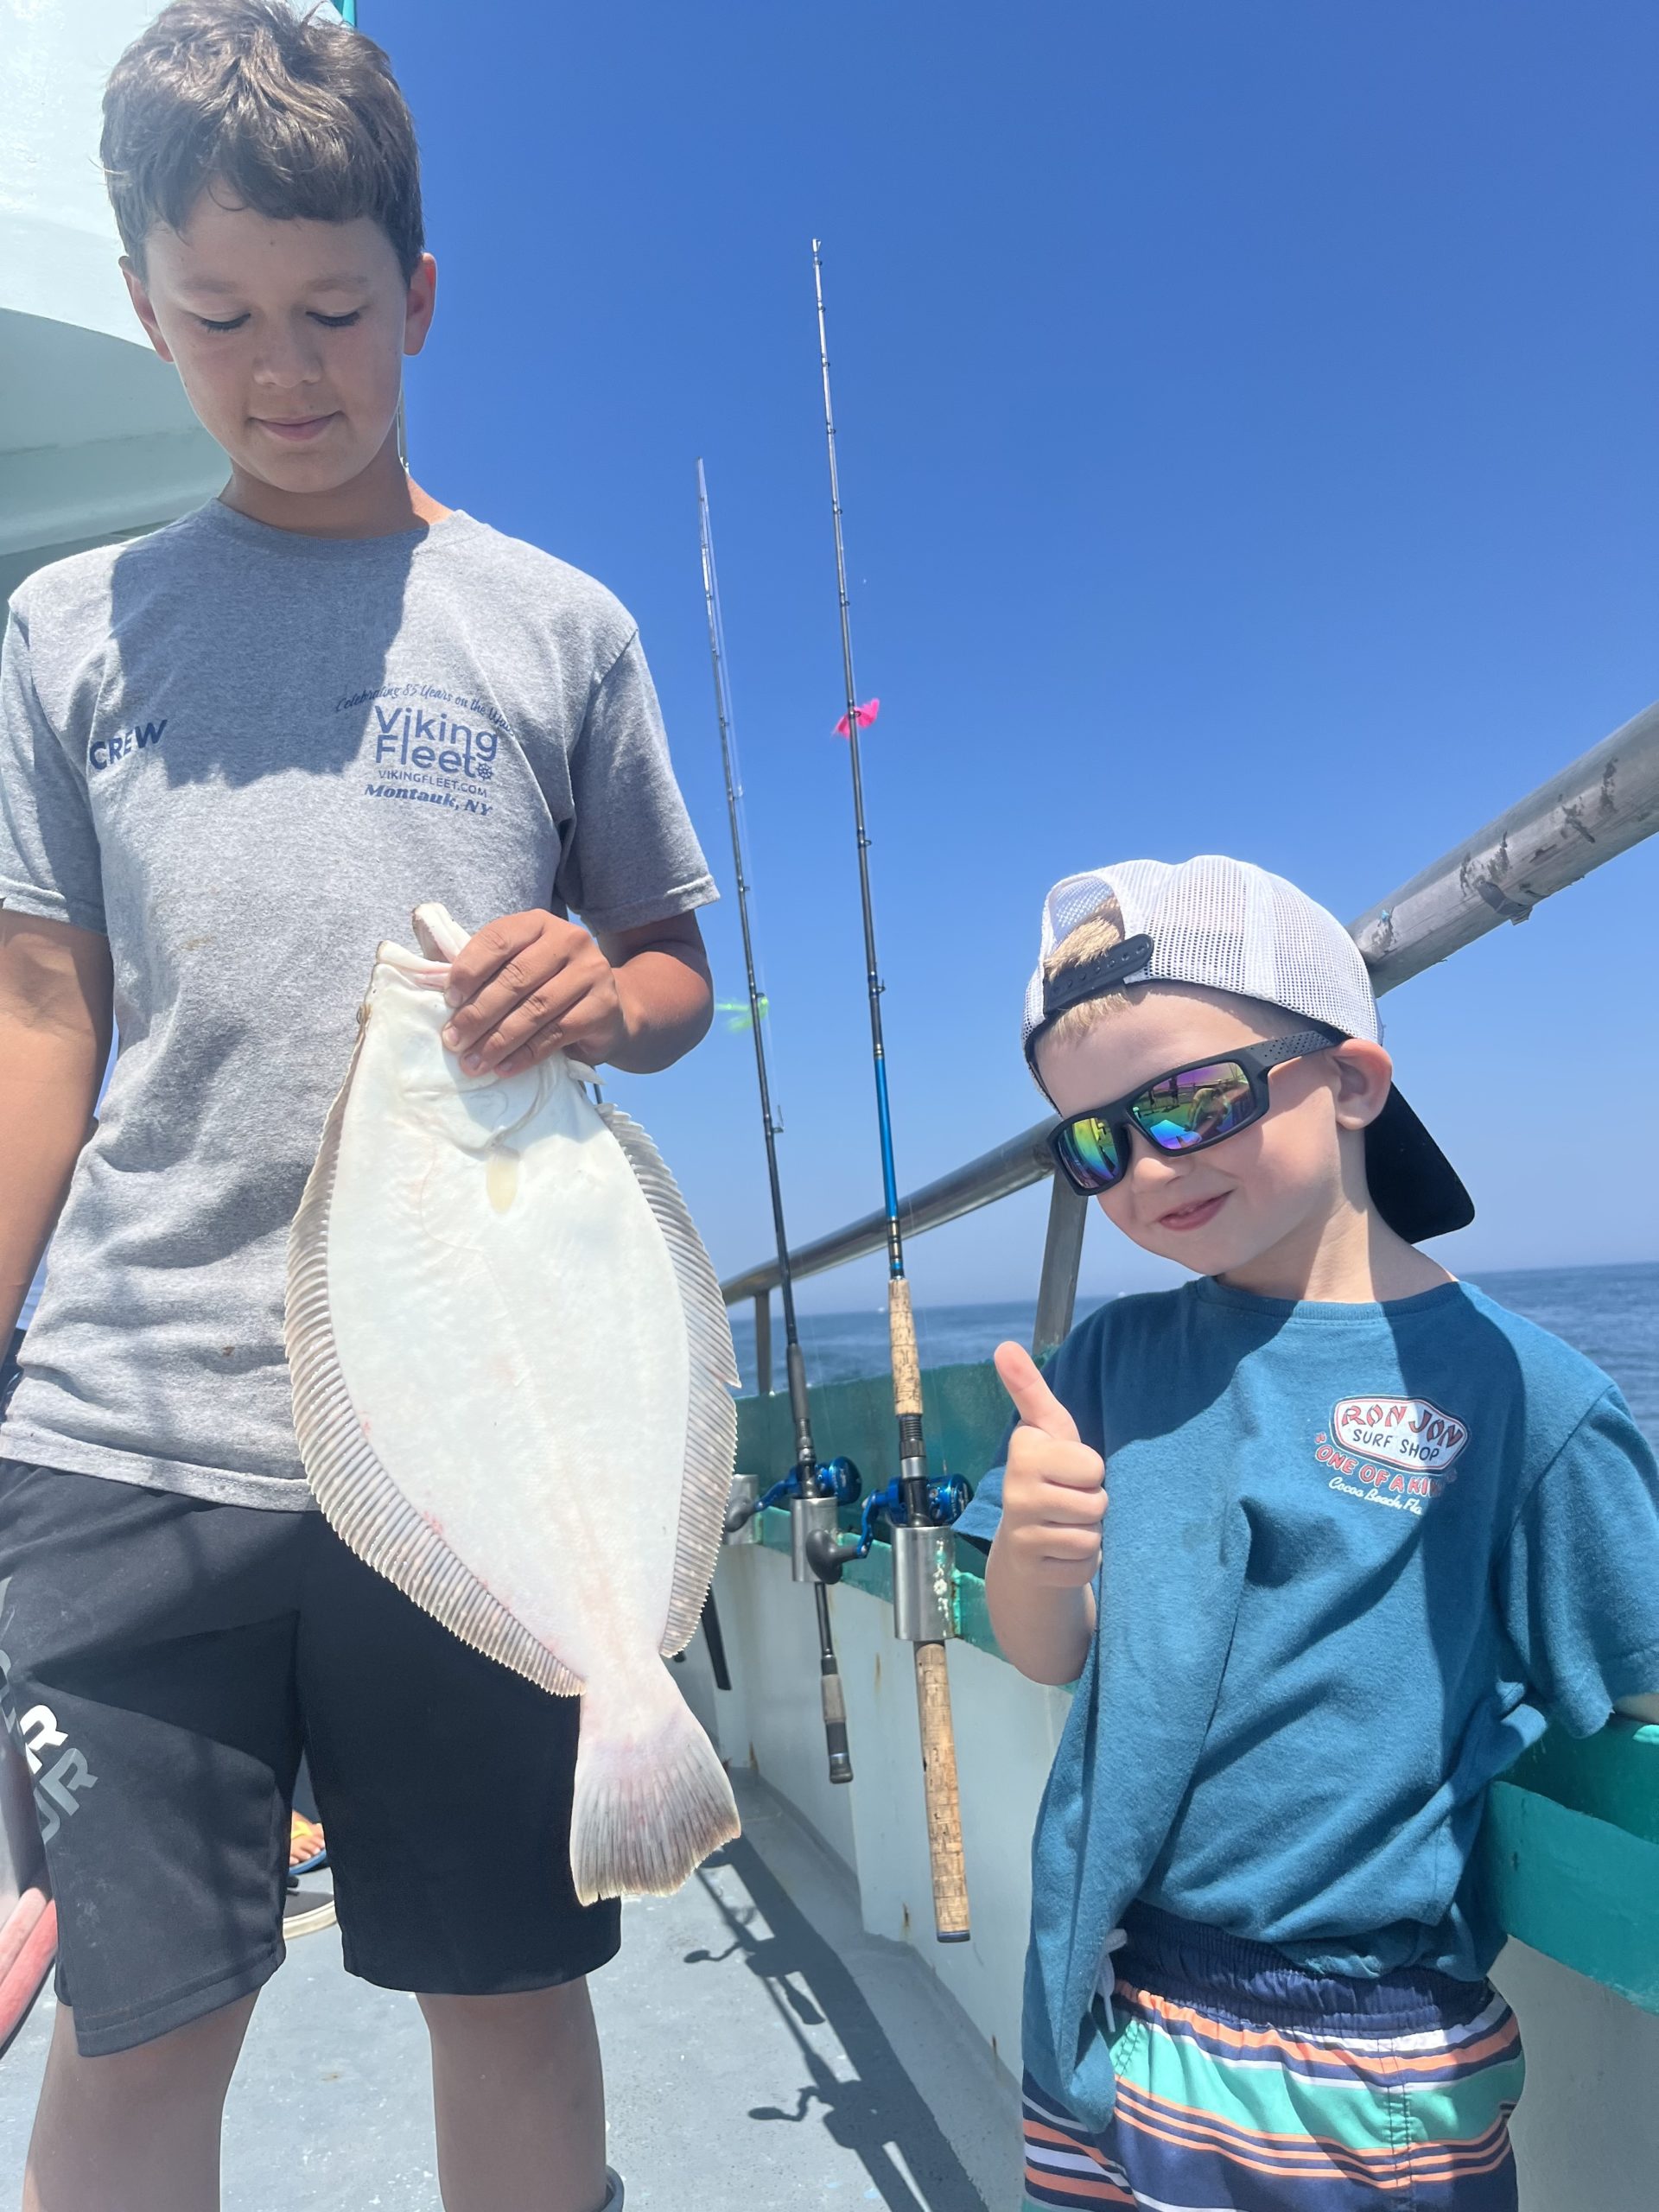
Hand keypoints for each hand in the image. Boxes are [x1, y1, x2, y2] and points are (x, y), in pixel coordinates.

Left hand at [439, 911, 626, 1076]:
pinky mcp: (603, 1006)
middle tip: (454, 1041)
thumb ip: (477, 966)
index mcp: (538, 923)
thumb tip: (426, 977)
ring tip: (473, 1062)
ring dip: (498, 1040)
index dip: (469, 969)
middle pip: (515, 978)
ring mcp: (591, 971)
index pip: (498, 939)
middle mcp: (569, 940)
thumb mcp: (514, 966)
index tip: (448, 1001)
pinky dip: (526, 1054)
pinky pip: (557, 1033)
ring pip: (536, 1009)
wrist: (606, 1008)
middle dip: (479, 1013)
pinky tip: (504, 1067)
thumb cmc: (545, 986)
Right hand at [992, 1341, 1106, 1587]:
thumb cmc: (1049, 1476)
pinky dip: (1083, 1564)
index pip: (1094, 1466)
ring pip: (1091, 1537)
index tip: (1069, 1472)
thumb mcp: (1048, 1429)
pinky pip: (1084, 1566)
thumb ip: (1030, 1388)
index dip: (1091, 1472)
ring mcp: (1019, 1532)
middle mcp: (1014, 1489)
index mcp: (1023, 1451)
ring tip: (1066, 1526)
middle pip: (1096, 1503)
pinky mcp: (1030, 1568)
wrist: (1026, 1545)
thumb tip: (1003, 1345)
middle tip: (1070, 1502)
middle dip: (1093, 1506)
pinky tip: (1061, 1554)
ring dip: (1089, 1535)